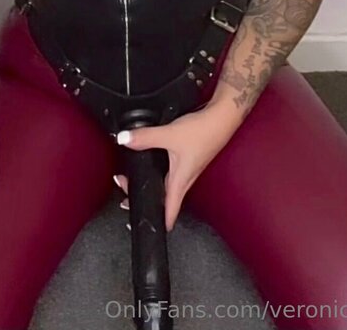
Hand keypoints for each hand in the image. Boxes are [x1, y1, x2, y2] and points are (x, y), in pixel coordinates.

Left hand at [114, 102, 235, 231]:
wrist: (222, 118)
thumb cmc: (203, 132)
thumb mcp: (170, 135)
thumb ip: (146, 137)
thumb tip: (123, 139)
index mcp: (180, 181)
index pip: (168, 210)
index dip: (156, 221)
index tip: (142, 228)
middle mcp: (184, 179)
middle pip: (164, 198)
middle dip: (145, 199)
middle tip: (126, 196)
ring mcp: (187, 169)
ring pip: (167, 185)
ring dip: (151, 185)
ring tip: (133, 179)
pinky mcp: (189, 158)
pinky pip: (171, 173)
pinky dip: (158, 172)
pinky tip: (153, 162)